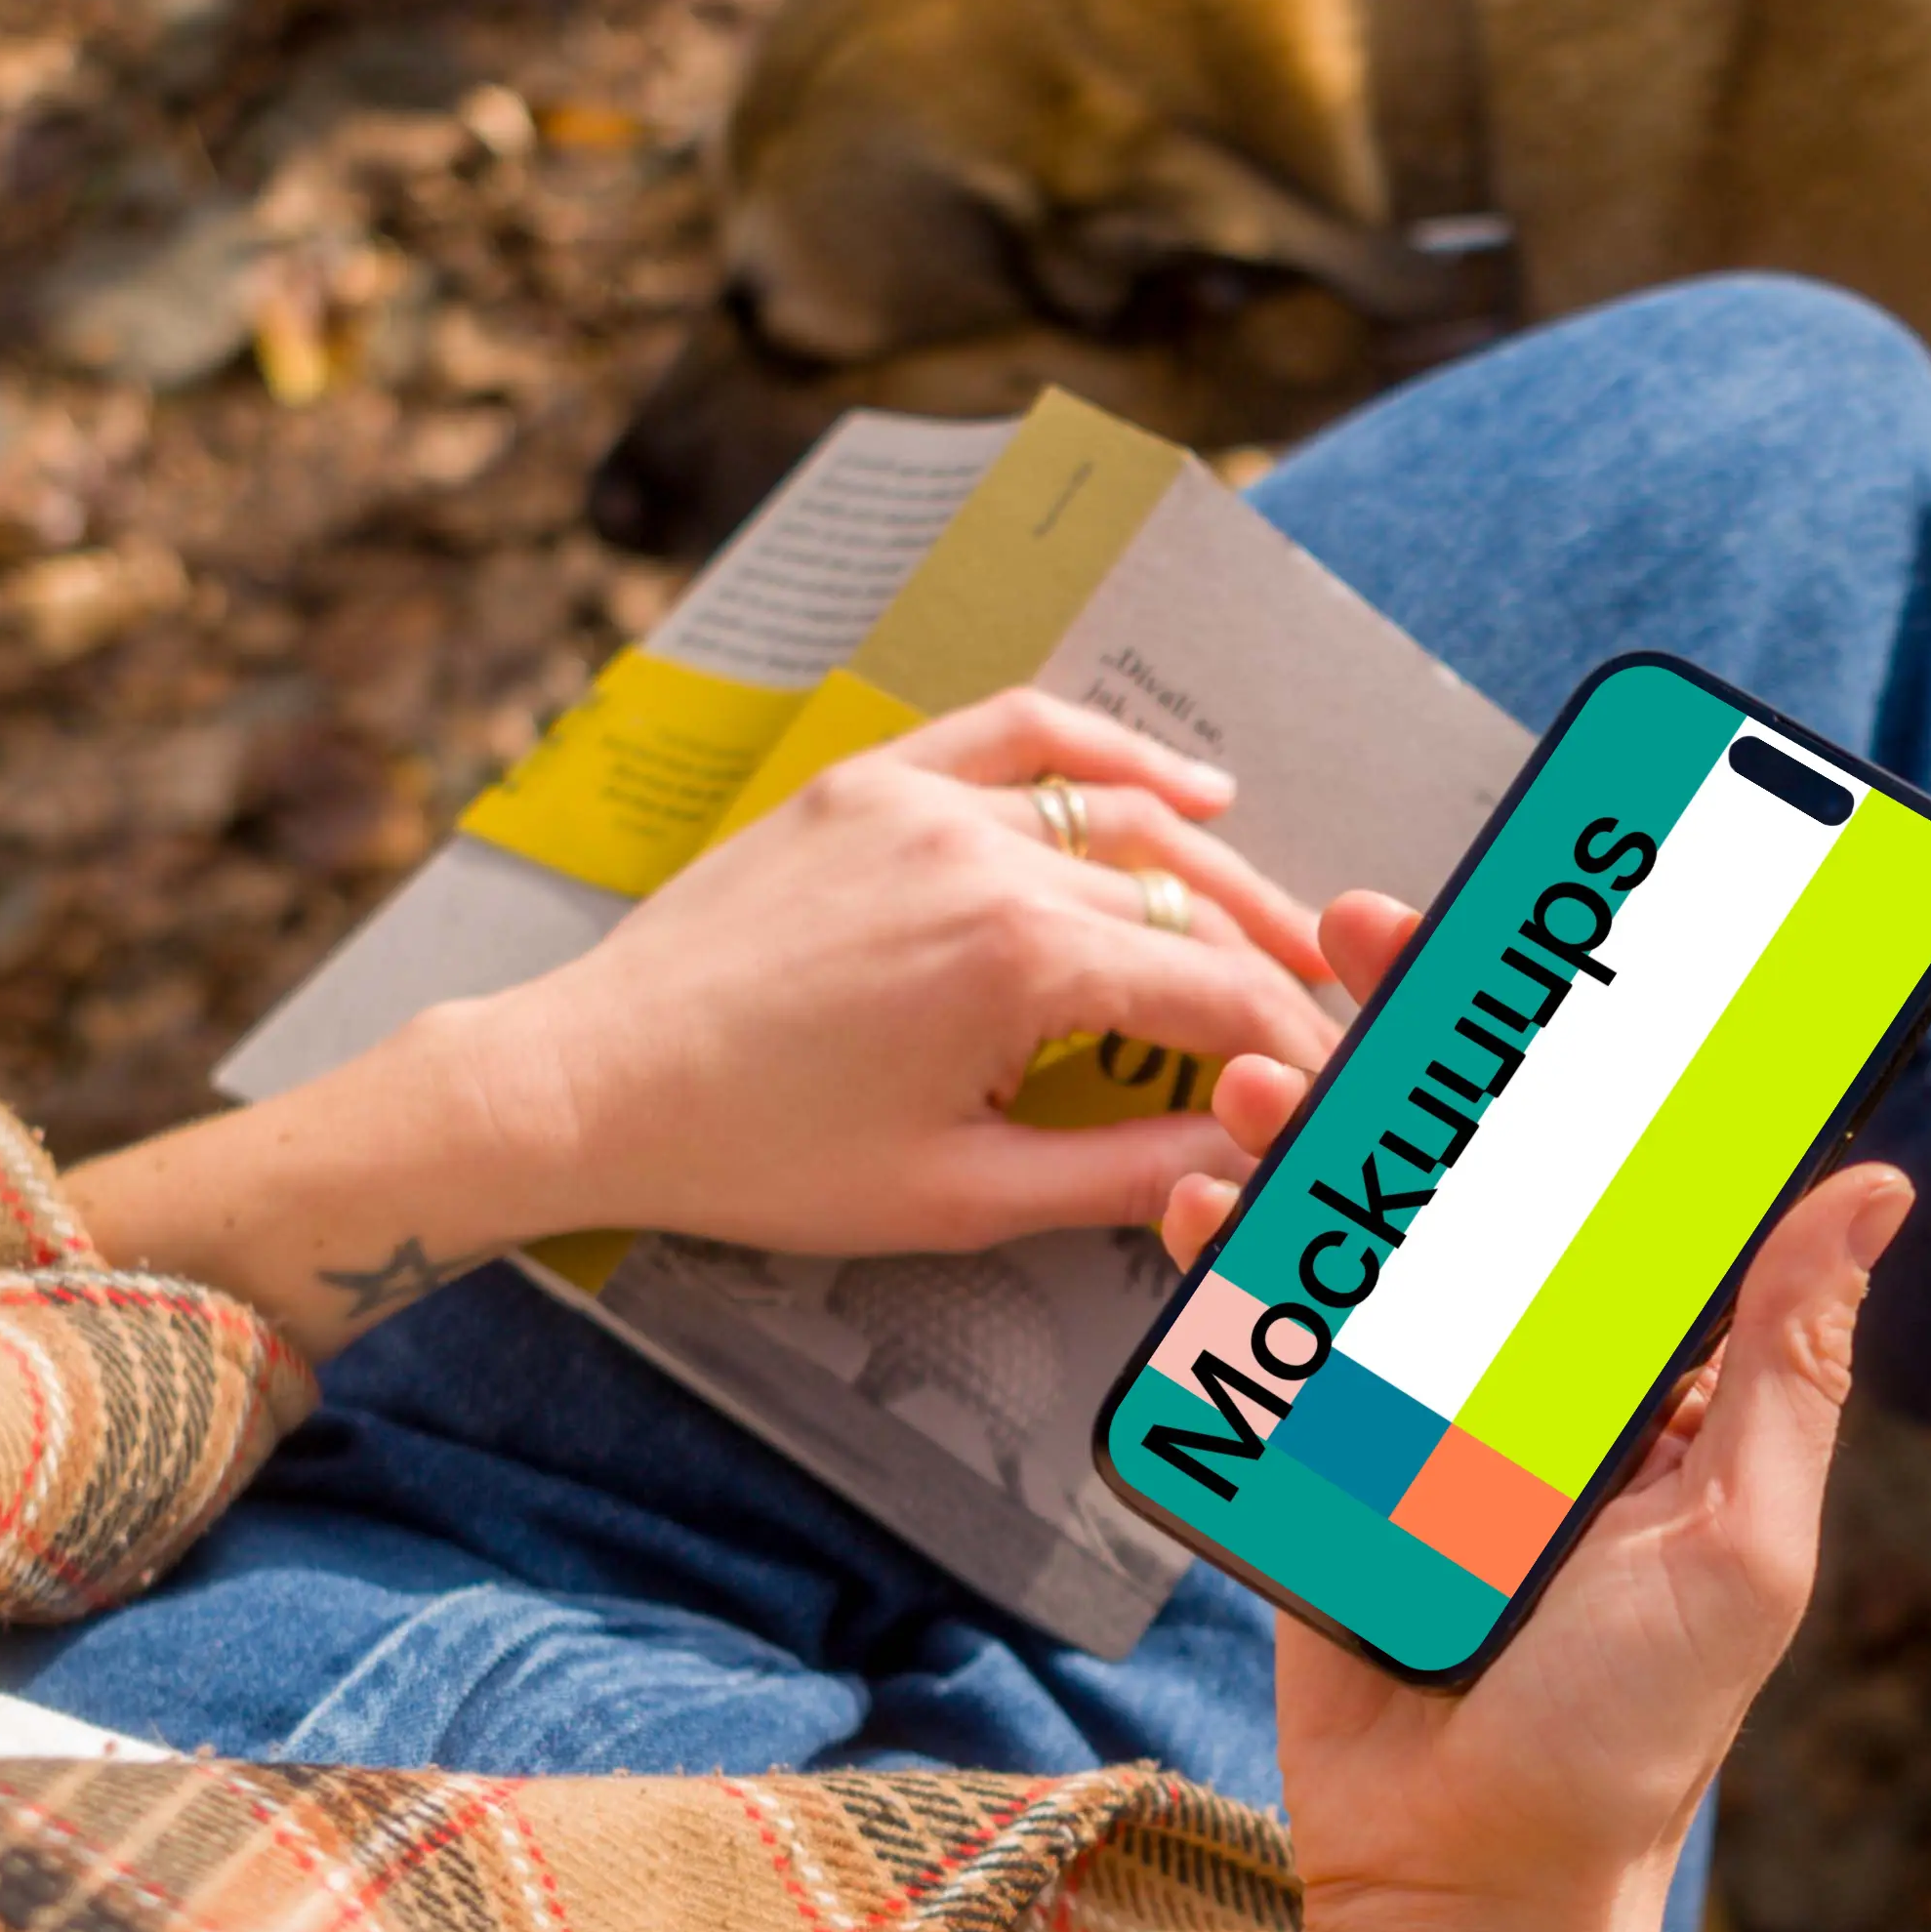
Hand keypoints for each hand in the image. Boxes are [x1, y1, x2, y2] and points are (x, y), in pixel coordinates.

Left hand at [497, 687, 1340, 1254]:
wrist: (595, 1082)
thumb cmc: (761, 1155)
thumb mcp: (958, 1194)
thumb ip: (1120, 1172)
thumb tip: (1240, 1163)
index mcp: (1016, 965)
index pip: (1209, 992)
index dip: (1290, 1041)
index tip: (1334, 1078)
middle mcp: (982, 858)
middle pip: (1182, 898)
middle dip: (1270, 961)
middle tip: (1328, 1012)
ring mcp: (923, 803)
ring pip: (1119, 814)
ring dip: (1215, 865)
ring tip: (1280, 923)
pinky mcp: (872, 781)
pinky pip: (1020, 737)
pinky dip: (1111, 753)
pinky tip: (1185, 785)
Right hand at [1156, 896, 1901, 1931]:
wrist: (1469, 1889)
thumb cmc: (1629, 1739)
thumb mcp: (1741, 1545)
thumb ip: (1788, 1366)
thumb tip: (1876, 1188)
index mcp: (1652, 1381)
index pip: (1616, 1175)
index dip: (1575, 1052)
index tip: (1538, 936)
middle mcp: (1532, 1381)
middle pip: (1466, 1170)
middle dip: (1408, 1044)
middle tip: (1352, 935)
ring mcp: (1409, 1421)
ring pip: (1354, 1234)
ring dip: (1301, 1132)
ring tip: (1252, 1067)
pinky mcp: (1309, 1477)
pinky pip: (1264, 1345)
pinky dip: (1226, 1262)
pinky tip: (1201, 1203)